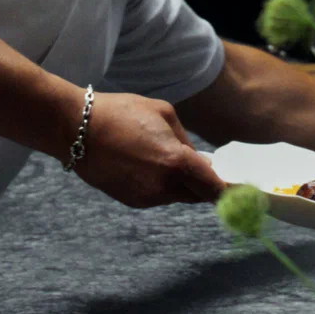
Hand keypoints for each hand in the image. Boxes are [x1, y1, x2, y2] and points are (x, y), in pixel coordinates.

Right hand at [73, 91, 226, 208]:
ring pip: (176, 196)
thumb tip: (198, 161)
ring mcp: (145, 197)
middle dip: (204, 185)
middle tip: (206, 170)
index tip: (238, 187)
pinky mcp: (130, 201)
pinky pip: (156, 196)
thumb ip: (185, 140)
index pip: (214, 188)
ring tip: (167, 159)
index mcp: (176, 162)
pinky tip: (148, 164)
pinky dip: (161, 185)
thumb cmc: (121, 112)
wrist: (75, 129)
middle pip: (197, 196)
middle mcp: (163, 186)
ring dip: (182, 184)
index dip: (228, 190)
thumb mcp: (163, 113)